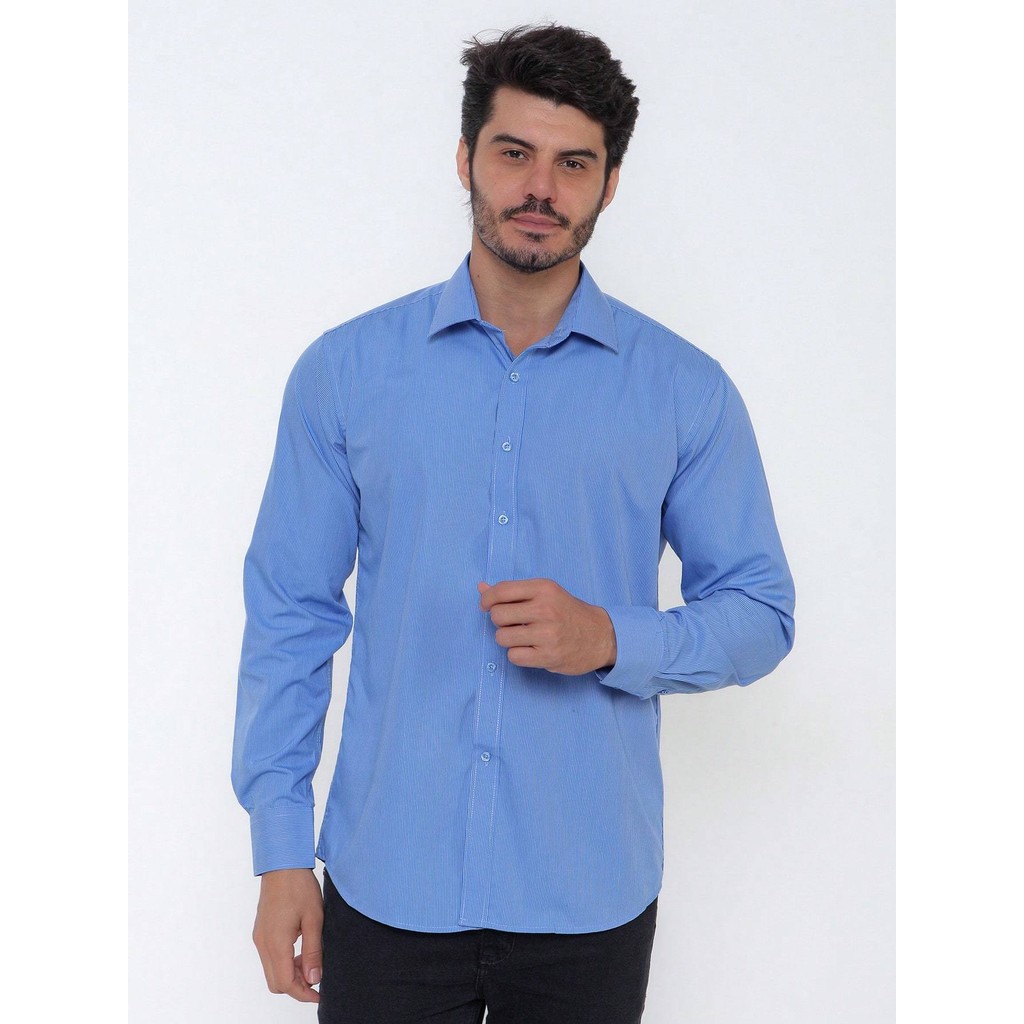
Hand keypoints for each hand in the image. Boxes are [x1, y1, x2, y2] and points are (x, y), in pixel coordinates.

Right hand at [252, 868, 322, 1002]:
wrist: (282, 864)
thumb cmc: (299, 887)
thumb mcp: (314, 919)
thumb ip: (313, 951)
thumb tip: (314, 979)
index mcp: (276, 943)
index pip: (285, 983)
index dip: (302, 993)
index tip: (319, 994)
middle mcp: (263, 944)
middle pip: (275, 982)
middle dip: (296, 986)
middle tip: (316, 977)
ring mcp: (259, 938)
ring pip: (272, 971)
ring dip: (290, 973)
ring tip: (311, 961)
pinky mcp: (261, 932)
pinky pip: (270, 957)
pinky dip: (284, 962)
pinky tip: (300, 950)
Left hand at [477, 578, 616, 674]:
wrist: (601, 636)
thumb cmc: (568, 612)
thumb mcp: (546, 593)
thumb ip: (513, 592)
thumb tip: (481, 587)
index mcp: (544, 588)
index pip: (501, 591)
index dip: (486, 599)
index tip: (486, 605)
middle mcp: (545, 609)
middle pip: (497, 615)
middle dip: (499, 621)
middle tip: (512, 623)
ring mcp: (547, 634)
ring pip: (502, 637)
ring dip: (507, 638)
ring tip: (522, 637)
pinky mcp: (548, 656)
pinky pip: (513, 656)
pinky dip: (517, 654)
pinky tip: (529, 649)